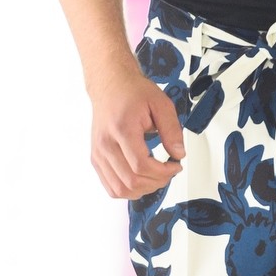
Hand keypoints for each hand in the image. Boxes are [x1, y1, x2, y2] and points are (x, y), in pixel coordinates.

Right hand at [89, 61, 185, 199]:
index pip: (140, 165)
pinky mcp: (96, 159)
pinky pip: (110, 187)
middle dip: (156, 182)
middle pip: (131, 181)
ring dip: (143, 190)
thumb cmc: (132, 92)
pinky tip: (141, 180)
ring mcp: (98, 153)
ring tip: (156, 177)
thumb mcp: (160, 104)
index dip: (162, 172)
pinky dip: (128, 190)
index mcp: (121, 129)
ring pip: (119, 189)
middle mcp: (105, 144)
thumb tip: (178, 154)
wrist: (110, 85)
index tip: (175, 166)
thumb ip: (172, 130)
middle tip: (169, 172)